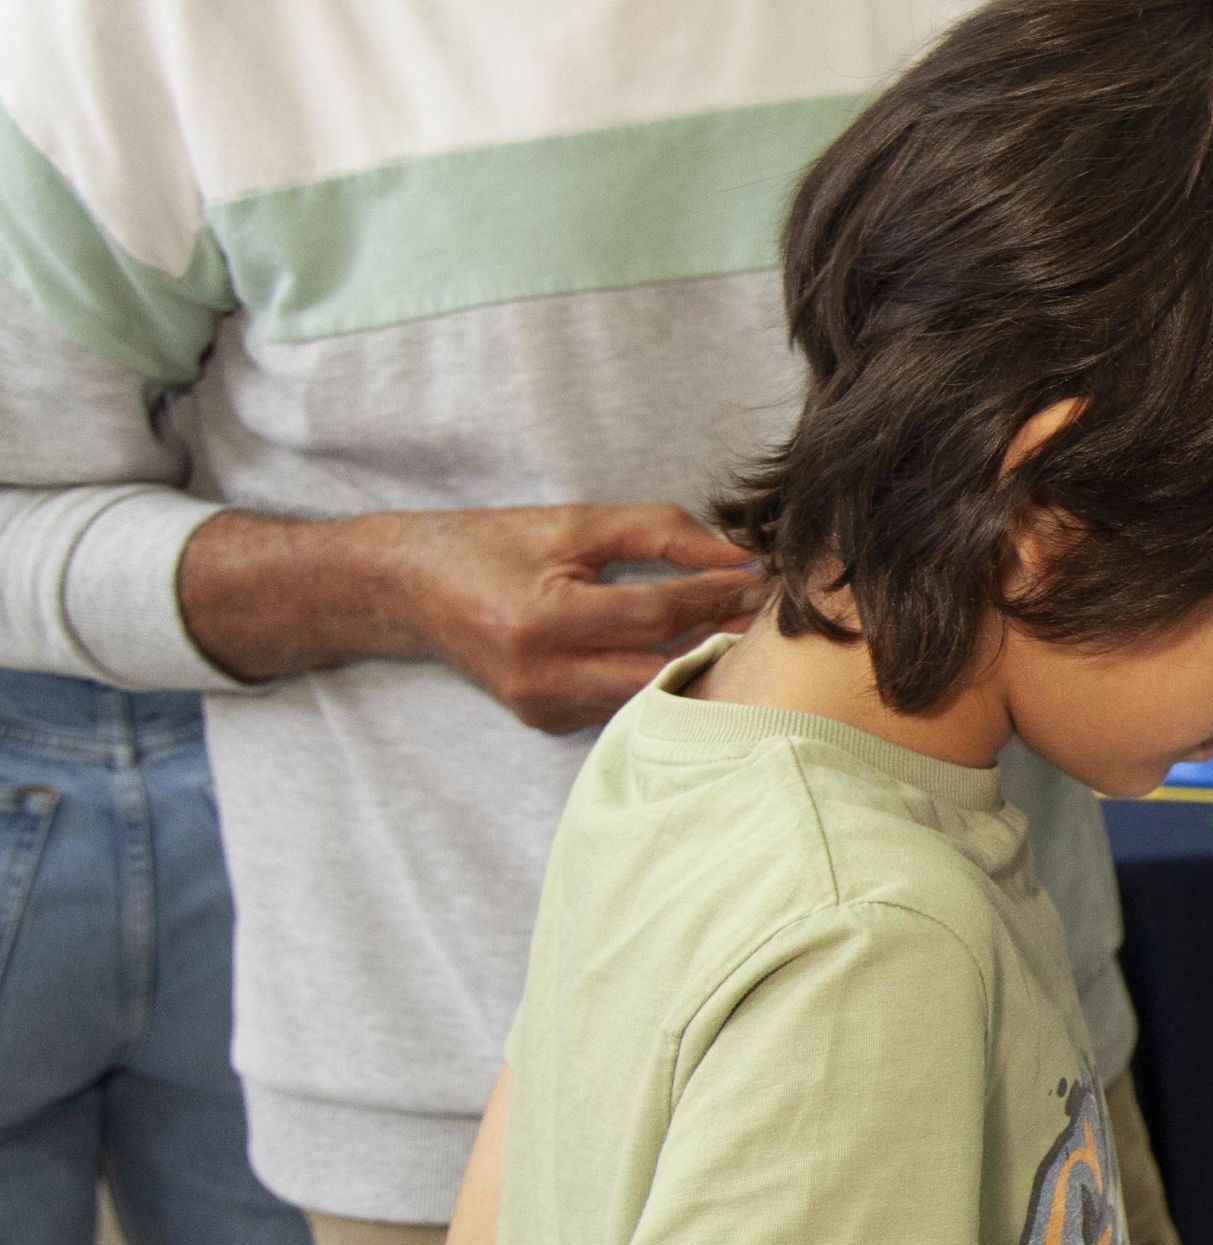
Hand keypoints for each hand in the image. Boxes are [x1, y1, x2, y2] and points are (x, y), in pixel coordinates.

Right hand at [383, 504, 761, 731]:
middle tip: (770, 614)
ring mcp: (542, 707)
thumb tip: (738, 555)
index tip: (761, 576)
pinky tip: (690, 655)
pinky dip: (658, 681)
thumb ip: (659, 532)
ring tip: (741, 633)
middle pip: (660, 669)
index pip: (656, 615)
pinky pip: (621, 706)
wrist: (410, 589)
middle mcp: (541, 676)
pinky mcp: (546, 722)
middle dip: (721, 640)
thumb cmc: (492, 545)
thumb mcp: (575, 523)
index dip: (715, 594)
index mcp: (543, 620)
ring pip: (647, 696)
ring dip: (697, 665)